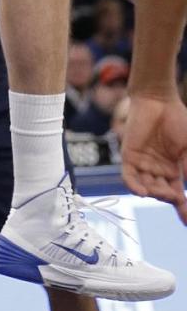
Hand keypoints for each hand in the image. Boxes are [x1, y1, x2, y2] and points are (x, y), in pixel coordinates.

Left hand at [121, 94, 186, 223]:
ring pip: (147, 188)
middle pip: (163, 194)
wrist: (159, 100)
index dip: (183, 210)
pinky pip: (129, 177)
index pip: (177, 196)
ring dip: (156, 194)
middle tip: (177, 199)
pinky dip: (135, 187)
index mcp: (173, 170)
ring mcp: (143, 164)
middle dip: (170, 200)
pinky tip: (143, 192)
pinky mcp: (129, 156)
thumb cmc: (177, 120)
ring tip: (165, 193)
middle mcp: (157, 171)